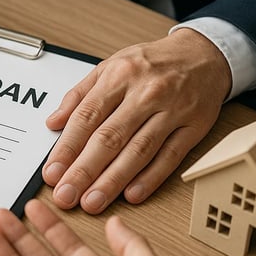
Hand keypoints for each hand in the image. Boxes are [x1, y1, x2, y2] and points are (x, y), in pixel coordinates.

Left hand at [43, 29, 230, 213]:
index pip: (86, 116)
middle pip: (109, 137)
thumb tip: (53, 123)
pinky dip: (150, 178)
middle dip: (84, 170)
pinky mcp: (194, 127)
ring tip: (92, 201)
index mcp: (119, 76)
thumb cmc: (152, 63)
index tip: (52, 172)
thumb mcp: (110, 66)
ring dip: (112, 180)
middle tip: (66, 194)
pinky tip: (132, 195)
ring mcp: (172, 110)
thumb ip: (79, 95)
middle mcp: (145, 93)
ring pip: (138, 151)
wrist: (203, 54)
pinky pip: (170, 157)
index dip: (66, 148)